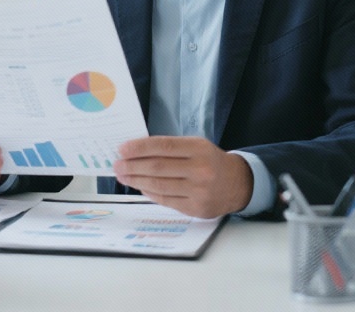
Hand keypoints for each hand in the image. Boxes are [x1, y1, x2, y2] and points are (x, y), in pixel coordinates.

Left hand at [113, 136, 252, 218]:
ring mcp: (199, 191)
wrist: (237, 184)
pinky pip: (166, 200)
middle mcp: (200, 170)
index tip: (122, 149)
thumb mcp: (196, 146)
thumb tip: (136, 152)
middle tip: (117, 165)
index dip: (139, 148)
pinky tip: (140, 187)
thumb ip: (170, 148)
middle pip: (157, 167)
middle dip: (132, 166)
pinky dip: (149, 193)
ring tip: (123, 176)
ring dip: (136, 181)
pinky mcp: (196, 208)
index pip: (163, 147)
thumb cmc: (210, 161)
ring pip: (159, 186)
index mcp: (199, 149)